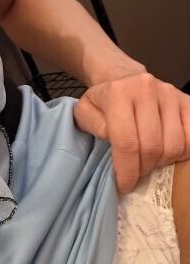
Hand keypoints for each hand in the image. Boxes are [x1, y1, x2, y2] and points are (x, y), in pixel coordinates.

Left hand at [73, 71, 189, 193]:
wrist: (122, 77)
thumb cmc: (102, 101)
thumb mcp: (84, 112)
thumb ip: (93, 128)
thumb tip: (114, 144)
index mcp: (118, 93)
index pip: (127, 142)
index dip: (127, 170)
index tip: (124, 185)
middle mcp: (147, 89)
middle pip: (152, 146)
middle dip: (143, 169)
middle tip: (135, 174)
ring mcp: (170, 94)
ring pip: (174, 145)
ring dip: (162, 162)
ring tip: (148, 162)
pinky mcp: (186, 101)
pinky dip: (181, 152)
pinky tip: (166, 154)